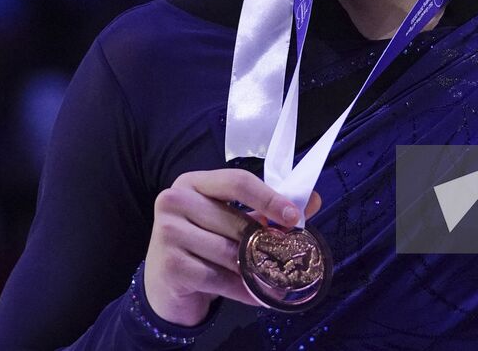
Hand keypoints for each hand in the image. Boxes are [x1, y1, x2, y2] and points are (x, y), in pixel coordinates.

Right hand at [143, 168, 322, 325]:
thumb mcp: (231, 222)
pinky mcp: (170, 265)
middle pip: (236, 220)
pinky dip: (243, 289)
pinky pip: (219, 278)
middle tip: (286, 256)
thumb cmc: (202, 246)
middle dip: (264, 241)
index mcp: (192, 182)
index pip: (237, 181)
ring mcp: (167, 232)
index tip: (294, 218)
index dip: (269, 198)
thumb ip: (267, 211)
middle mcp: (174, 200)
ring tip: (271, 278)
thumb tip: (311, 201)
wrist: (166, 284)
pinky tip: (256, 294)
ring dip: (254, 268)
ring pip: (229, 251)